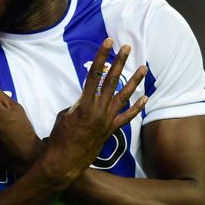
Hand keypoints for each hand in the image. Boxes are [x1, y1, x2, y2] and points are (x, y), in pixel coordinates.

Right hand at [43, 38, 147, 181]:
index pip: (94, 74)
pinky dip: (136, 107)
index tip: (107, 43)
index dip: (101, 56)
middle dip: (120, 62)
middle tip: (127, 48)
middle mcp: (99, 109)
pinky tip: (144, 97)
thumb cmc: (59, 137)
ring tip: (143, 68)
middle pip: (112, 80)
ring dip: (134, 81)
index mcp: (85, 103)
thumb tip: (84, 102)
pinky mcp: (111, 130)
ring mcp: (107, 120)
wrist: (65, 161)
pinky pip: (127, 117)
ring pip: (124, 96)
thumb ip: (77, 104)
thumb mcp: (64, 115)